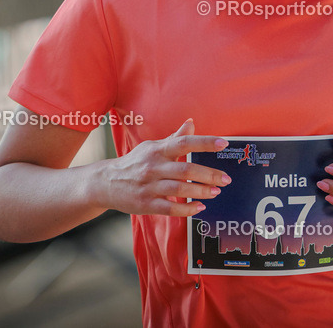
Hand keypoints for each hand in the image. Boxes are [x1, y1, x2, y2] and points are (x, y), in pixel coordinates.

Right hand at [101, 119, 229, 216]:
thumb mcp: (152, 147)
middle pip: (185, 170)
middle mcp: (153, 167)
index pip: (184, 143)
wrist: (105, 183)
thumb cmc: (134, 163)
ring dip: (201, 191)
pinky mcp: (146, 204)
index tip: (223, 143)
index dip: (205, 142)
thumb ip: (174, 138)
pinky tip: (200, 208)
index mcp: (157, 150)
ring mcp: (149, 186)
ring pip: (179, 189)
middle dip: (209, 174)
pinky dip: (187, 209)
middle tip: (226, 179)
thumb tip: (191, 123)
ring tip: (216, 192)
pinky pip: (170, 208)